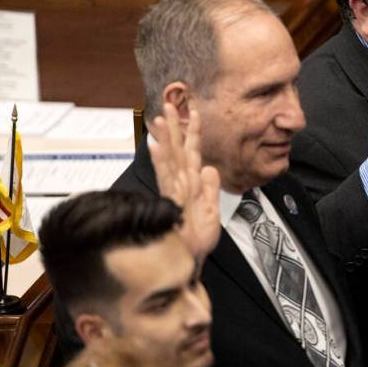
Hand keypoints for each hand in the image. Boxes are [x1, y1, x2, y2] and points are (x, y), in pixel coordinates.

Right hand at [149, 103, 221, 259]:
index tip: (194, 109)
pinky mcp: (170, 201)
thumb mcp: (212, 211)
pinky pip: (166, 177)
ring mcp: (175, 190)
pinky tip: (155, 146)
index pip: (193, 151)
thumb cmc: (198, 240)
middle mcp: (182, 183)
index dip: (194, 130)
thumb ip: (211, 188)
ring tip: (159, 117)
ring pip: (170, 158)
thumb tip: (209, 167)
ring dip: (165, 137)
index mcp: (193, 183)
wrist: (192, 264)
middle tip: (170, 102)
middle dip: (175, 125)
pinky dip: (161, 161)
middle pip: (178, 148)